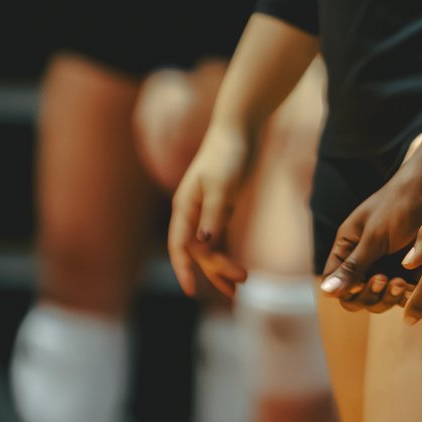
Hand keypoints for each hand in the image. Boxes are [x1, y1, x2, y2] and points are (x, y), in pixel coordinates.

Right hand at [168, 123, 250, 298]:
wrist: (241, 130)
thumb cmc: (228, 155)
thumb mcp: (222, 185)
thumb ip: (213, 215)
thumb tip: (203, 245)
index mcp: (185, 207)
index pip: (179, 246)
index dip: (183, 269)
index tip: (190, 291)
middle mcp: (192, 213)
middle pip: (198, 251)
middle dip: (215, 269)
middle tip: (240, 281)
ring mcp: (206, 211)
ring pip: (209, 248)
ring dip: (222, 266)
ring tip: (241, 283)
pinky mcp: (220, 208)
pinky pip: (218, 238)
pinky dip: (226, 253)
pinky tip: (237, 268)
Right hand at [318, 133, 421, 311]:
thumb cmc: (398, 205)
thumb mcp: (374, 236)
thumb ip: (353, 266)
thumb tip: (324, 292)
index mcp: (347, 248)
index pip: (336, 285)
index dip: (348, 291)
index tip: (365, 280)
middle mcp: (363, 261)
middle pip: (357, 299)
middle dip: (370, 295)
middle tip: (385, 279)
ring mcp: (385, 268)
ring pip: (379, 301)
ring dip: (388, 297)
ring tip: (400, 281)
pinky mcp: (407, 272)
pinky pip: (400, 296)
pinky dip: (405, 295)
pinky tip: (411, 284)